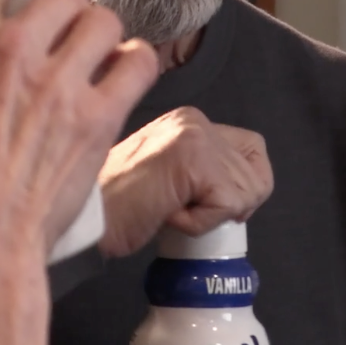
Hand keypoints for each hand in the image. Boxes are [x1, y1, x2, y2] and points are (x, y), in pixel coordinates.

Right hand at [0, 0, 156, 289]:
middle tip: (60, 28)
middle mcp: (9, 46)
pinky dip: (133, 65)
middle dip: (66, 7)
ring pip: (104, 22)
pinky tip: (118, 76)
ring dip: (100, 35)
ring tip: (90, 53)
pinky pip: (137, 63)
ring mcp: (57, 82)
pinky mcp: (95, 118)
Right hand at [97, 107, 272, 257]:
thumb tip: (241, 193)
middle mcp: (195, 120)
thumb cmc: (117, 206)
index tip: (215, 205)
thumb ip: (200, 171)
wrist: (87, 217)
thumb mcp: (166, 175)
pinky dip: (200, 224)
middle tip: (187, 209)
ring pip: (246, 192)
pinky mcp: (196, 161)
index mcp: (189, 120)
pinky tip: (167, 214)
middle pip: (258, 173)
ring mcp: (197, 137)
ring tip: (169, 208)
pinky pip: (228, 207)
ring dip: (210, 216)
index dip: (245, 184)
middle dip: (232, 205)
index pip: (254, 148)